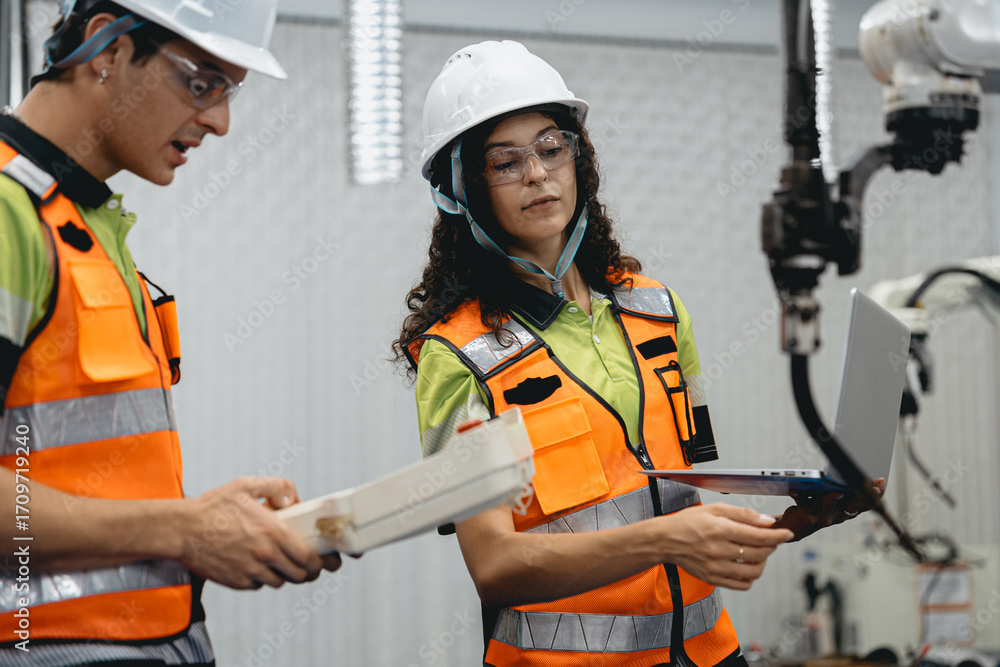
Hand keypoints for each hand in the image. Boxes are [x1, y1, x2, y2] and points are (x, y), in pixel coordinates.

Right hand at [179, 476, 324, 588]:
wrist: (182, 529)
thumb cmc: (214, 506)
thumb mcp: (247, 485)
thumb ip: (276, 487)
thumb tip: (294, 499)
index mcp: (274, 532)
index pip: (309, 558)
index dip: (320, 563)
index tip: (322, 562)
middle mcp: (265, 555)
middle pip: (299, 575)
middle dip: (306, 571)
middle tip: (305, 565)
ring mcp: (250, 571)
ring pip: (279, 582)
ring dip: (283, 574)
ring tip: (279, 561)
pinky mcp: (236, 582)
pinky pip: (258, 585)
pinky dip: (261, 578)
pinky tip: (256, 564)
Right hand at [661, 503, 793, 590]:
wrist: (665, 540)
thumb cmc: (688, 522)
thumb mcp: (714, 509)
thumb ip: (743, 514)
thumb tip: (767, 521)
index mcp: (720, 529)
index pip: (758, 536)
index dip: (777, 535)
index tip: (787, 533)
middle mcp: (718, 550)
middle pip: (759, 553)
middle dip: (771, 546)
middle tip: (771, 539)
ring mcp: (716, 567)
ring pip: (754, 571)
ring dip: (763, 562)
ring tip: (759, 553)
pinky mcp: (713, 578)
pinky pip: (742, 584)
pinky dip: (751, 577)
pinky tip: (747, 566)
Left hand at [774, 477, 885, 540]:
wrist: (798, 524)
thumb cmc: (817, 505)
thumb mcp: (834, 494)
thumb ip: (844, 485)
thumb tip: (851, 467)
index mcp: (848, 508)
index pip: (866, 501)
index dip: (876, 493)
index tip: (880, 481)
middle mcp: (839, 515)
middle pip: (852, 505)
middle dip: (860, 497)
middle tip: (867, 488)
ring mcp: (824, 517)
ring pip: (831, 506)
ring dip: (833, 499)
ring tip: (836, 492)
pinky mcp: (808, 517)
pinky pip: (804, 504)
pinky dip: (800, 496)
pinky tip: (795, 489)